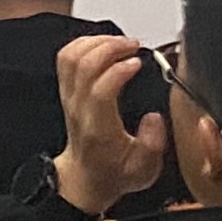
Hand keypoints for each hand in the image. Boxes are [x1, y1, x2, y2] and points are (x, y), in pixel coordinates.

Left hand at [53, 32, 168, 219]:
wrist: (86, 178)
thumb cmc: (114, 173)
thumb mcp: (144, 169)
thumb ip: (153, 144)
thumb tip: (155, 118)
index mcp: (98, 127)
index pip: (100, 89)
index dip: (118, 71)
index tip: (138, 63)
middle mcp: (79, 108)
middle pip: (83, 65)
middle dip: (110, 47)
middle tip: (133, 45)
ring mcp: (69, 97)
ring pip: (71, 57)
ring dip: (96, 42)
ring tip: (121, 42)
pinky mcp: (67, 90)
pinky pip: (66, 59)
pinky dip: (83, 44)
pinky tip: (103, 44)